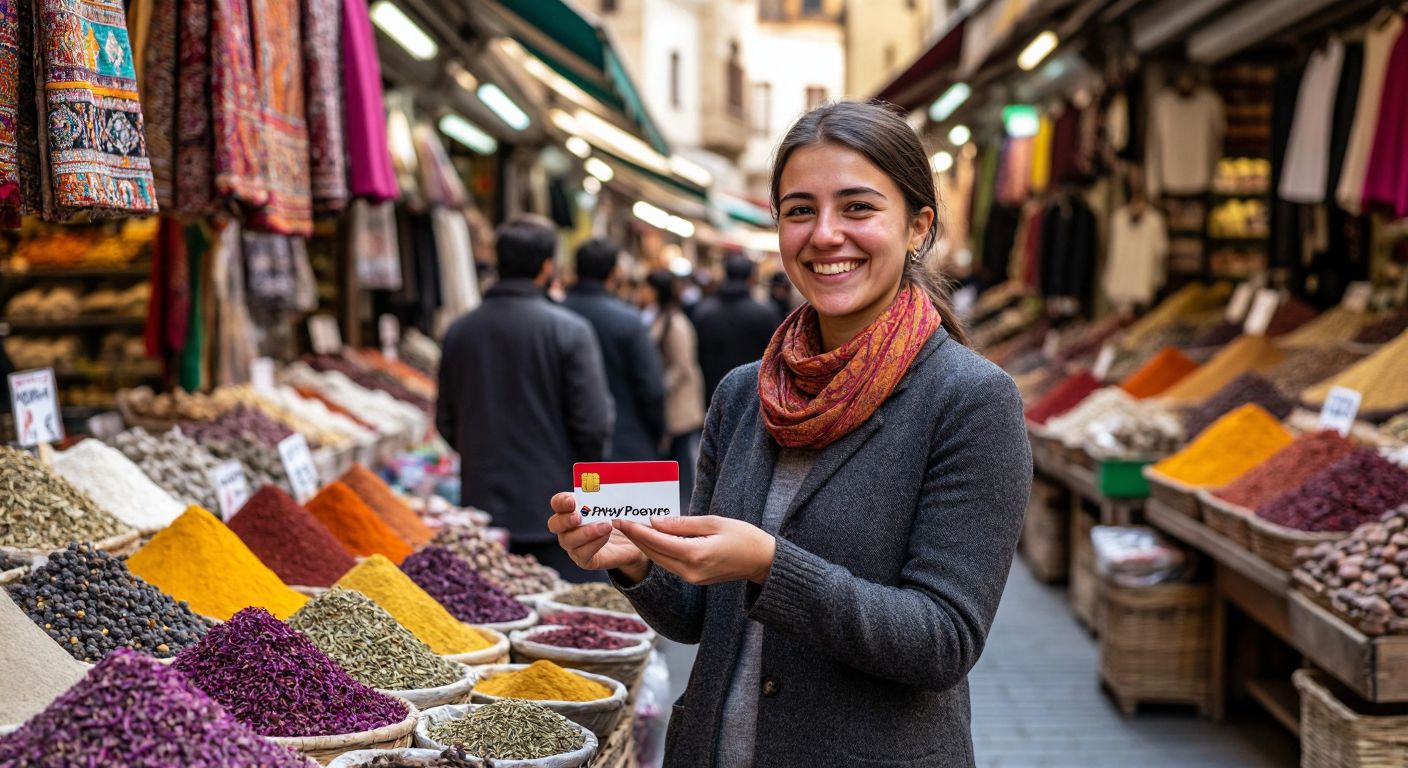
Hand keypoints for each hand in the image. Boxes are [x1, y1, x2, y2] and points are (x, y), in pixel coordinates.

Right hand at [548, 493, 649, 580]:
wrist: (634, 540)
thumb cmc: (621, 516)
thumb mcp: (616, 503)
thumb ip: (608, 495)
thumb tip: (611, 483)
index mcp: (571, 509)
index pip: (557, 503)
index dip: (561, 502)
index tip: (573, 501)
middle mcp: (567, 528)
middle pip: (554, 524)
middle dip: (565, 520)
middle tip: (579, 517)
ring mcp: (573, 545)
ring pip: (568, 541)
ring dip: (585, 533)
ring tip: (605, 527)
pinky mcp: (583, 559)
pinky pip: (582, 554)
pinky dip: (593, 544)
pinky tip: (606, 536)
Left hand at [613, 516, 775, 585]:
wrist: (763, 562)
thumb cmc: (744, 537)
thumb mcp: (713, 522)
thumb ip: (682, 524)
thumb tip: (656, 522)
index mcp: (695, 554)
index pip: (657, 541)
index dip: (636, 530)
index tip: (621, 520)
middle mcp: (689, 570)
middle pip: (654, 553)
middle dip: (635, 538)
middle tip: (618, 522)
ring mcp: (691, 577)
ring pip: (659, 560)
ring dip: (643, 545)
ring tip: (629, 529)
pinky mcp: (694, 578)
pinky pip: (669, 563)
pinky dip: (657, 551)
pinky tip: (649, 539)